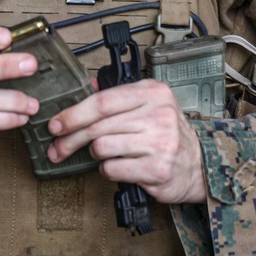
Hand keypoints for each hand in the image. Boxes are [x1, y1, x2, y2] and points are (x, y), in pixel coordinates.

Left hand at [46, 79, 207, 204]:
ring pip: (102, 148)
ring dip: (95, 155)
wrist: (199, 165)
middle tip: (58, 148)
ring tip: (104, 155)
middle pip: (98, 126)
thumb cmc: (168, 135)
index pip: (102, 101)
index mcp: (153, 93)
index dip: (73, 114)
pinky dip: (108, 170)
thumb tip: (87, 85)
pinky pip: (112, 169)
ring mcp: (160, 143)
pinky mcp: (157, 169)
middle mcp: (159, 115)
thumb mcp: (149, 105)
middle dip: (71, 139)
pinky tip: (119, 167)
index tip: (56, 124)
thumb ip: (118, 96)